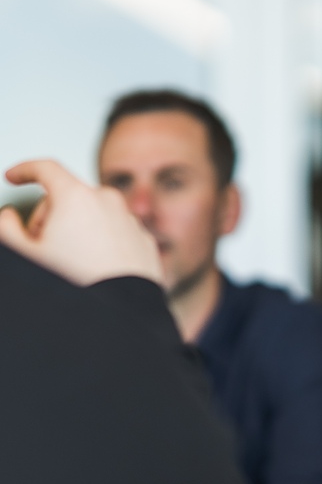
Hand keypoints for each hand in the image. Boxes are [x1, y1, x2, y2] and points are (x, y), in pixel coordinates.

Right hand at [0, 160, 161, 285]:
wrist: (122, 314)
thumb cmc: (73, 283)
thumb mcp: (24, 255)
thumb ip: (6, 227)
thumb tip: (9, 216)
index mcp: (76, 196)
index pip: (45, 168)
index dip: (25, 170)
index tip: (14, 177)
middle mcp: (108, 201)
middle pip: (69, 196)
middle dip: (52, 215)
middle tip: (43, 246)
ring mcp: (131, 221)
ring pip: (95, 216)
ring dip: (79, 230)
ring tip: (73, 264)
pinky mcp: (145, 241)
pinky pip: (117, 235)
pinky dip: (104, 245)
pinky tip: (97, 270)